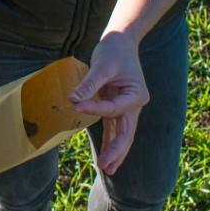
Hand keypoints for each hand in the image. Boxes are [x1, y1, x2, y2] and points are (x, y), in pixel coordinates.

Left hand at [72, 32, 149, 175]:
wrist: (122, 42)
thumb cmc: (114, 51)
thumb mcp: (102, 65)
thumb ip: (89, 84)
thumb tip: (73, 99)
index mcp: (136, 95)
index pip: (114, 108)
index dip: (94, 108)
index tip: (76, 104)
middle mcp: (135, 104)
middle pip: (127, 132)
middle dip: (117, 150)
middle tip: (106, 166)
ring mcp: (127, 107)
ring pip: (123, 134)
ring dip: (115, 151)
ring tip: (107, 169)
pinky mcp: (118, 107)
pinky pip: (115, 128)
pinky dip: (110, 141)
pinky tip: (105, 157)